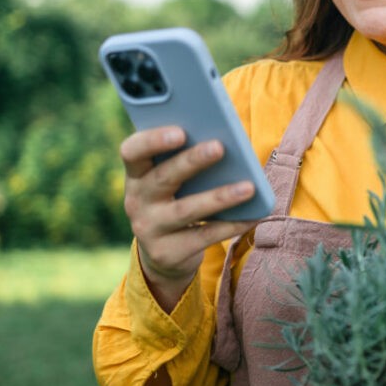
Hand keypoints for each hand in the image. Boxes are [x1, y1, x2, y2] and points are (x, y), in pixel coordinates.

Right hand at [120, 126, 258, 307]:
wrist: (163, 254)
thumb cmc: (176, 201)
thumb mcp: (172, 181)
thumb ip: (186, 161)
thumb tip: (227, 141)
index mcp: (136, 175)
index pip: (132, 151)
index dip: (153, 140)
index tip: (180, 131)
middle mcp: (136, 201)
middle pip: (163, 177)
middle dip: (191, 161)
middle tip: (220, 147)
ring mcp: (149, 229)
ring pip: (186, 210)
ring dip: (219, 197)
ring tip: (249, 187)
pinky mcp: (167, 253)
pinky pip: (204, 236)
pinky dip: (232, 225)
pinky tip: (254, 216)